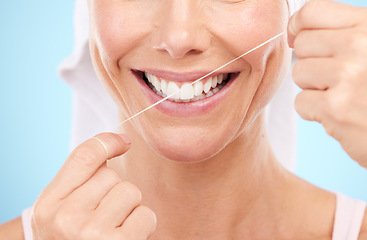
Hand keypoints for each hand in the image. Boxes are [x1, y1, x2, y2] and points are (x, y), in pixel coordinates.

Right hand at [31, 133, 156, 239]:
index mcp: (49, 204)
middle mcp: (66, 218)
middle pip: (112, 176)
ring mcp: (92, 234)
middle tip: (103, 214)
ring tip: (114, 226)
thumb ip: (82, 176)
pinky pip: (146, 214)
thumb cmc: (72, 235)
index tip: (124, 142)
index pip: (83, 156)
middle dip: (114, 191)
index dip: (108, 142)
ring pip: (131, 192)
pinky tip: (126, 237)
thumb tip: (121, 141)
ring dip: (130, 207)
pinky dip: (142, 224)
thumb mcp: (63, 207)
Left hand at [288, 0, 366, 167]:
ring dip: (314, 87)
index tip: (296, 35)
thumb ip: (346, 34)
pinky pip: (301, 102)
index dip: (298, 25)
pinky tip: (339, 113)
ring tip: (342, 94)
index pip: (312, 12)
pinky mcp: (335, 108)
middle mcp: (359, 46)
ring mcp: (346, 76)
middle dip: (312, 61)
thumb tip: (296, 29)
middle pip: (302, 44)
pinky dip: (315, 111)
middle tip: (333, 75)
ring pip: (299, 73)